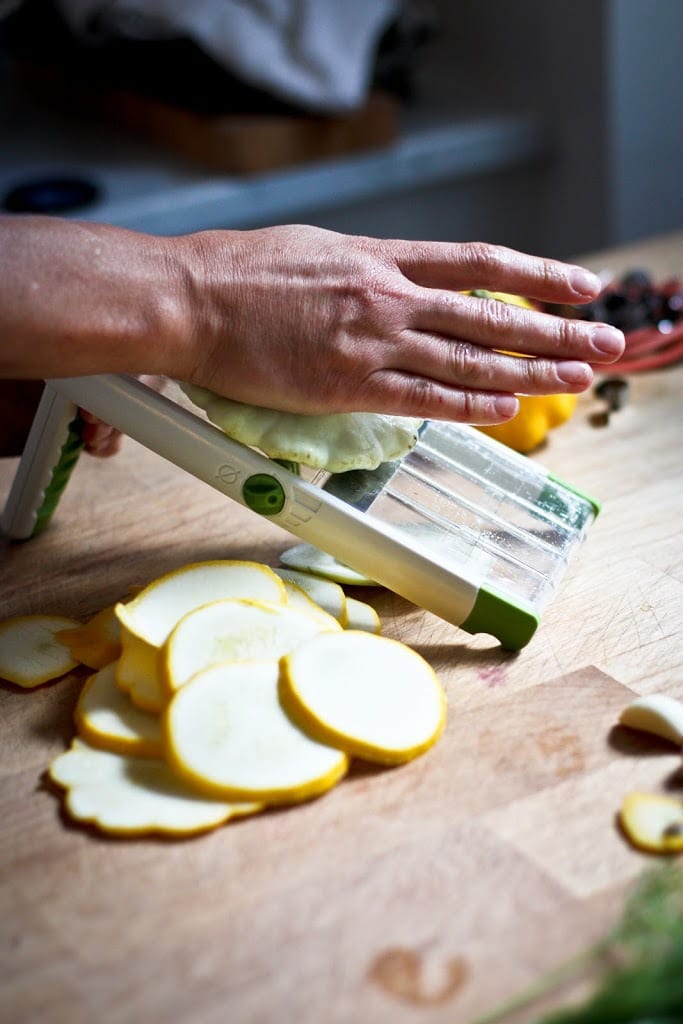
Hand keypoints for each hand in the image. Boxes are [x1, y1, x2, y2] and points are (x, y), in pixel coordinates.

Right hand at [179, 225, 624, 424]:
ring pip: (468, 359)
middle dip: (555, 333)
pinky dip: (468, 404)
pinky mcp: (347, 385)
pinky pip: (422, 398)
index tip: (579, 286)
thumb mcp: (318, 250)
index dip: (537, 276)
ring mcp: (372, 342)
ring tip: (577, 379)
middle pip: (490, 316)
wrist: (193, 299)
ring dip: (529, 372)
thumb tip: (396, 279)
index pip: (479, 265)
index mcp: (381, 259)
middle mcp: (388, 297)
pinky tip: (504, 408)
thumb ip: (366, 269)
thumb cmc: (243, 273)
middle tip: (604, 344)